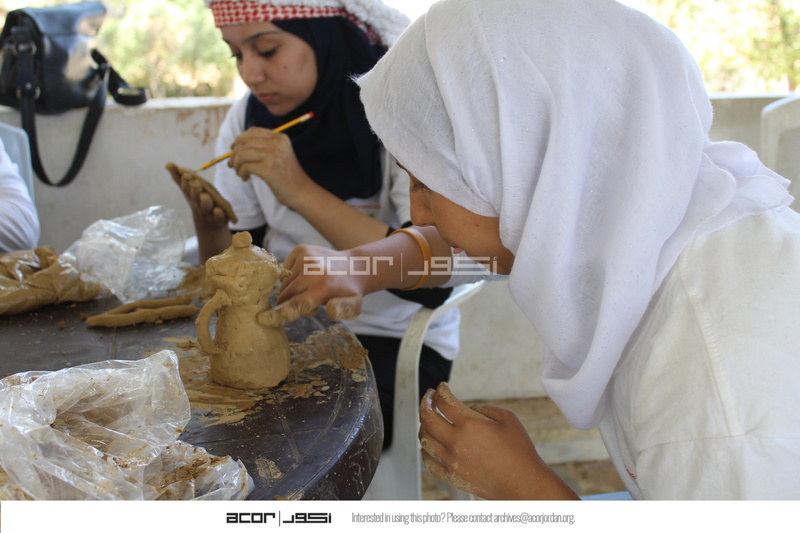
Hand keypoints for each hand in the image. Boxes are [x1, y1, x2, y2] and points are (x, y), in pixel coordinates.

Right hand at [166, 162, 228, 228]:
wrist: (209, 222)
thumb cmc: (199, 200)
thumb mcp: (192, 188)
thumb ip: (180, 177)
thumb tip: (168, 164)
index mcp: (191, 195)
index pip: (186, 187)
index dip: (185, 181)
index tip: (184, 172)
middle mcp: (198, 203)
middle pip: (195, 196)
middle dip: (194, 189)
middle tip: (193, 181)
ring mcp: (208, 212)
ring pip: (206, 206)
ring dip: (205, 201)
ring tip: (204, 195)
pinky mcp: (219, 219)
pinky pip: (218, 217)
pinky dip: (218, 214)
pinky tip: (218, 210)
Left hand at [228, 127, 310, 206]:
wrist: (301, 191)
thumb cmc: (286, 175)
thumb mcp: (278, 154)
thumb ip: (262, 146)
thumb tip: (234, 147)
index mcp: (280, 137)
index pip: (252, 131)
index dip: (239, 140)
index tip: (234, 150)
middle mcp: (276, 143)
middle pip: (244, 142)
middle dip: (234, 153)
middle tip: (232, 164)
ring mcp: (273, 155)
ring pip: (242, 153)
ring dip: (236, 164)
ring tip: (239, 172)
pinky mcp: (268, 169)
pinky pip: (245, 166)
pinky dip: (241, 173)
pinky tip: (245, 178)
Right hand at [271, 244, 367, 322]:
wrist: (355, 266)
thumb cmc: (350, 291)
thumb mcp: (353, 306)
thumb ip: (341, 310)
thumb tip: (330, 310)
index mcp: (324, 287)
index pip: (295, 304)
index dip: (278, 314)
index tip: (262, 319)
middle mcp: (312, 270)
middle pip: (286, 295)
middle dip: (290, 303)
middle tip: (309, 302)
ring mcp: (305, 257)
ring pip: (284, 283)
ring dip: (291, 291)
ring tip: (310, 290)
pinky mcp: (301, 249)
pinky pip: (285, 270)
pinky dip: (291, 277)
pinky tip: (307, 277)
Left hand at [419, 383, 579, 499]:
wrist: (522, 482)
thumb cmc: (519, 450)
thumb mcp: (508, 417)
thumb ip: (484, 408)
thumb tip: (468, 408)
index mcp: (469, 424)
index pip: (444, 401)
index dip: (441, 390)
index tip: (442, 387)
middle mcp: (456, 442)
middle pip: (427, 417)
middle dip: (426, 402)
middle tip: (429, 397)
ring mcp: (451, 461)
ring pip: (424, 438)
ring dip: (423, 424)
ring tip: (428, 418)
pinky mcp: (451, 476)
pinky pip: (428, 461)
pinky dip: (425, 449)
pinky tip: (428, 443)